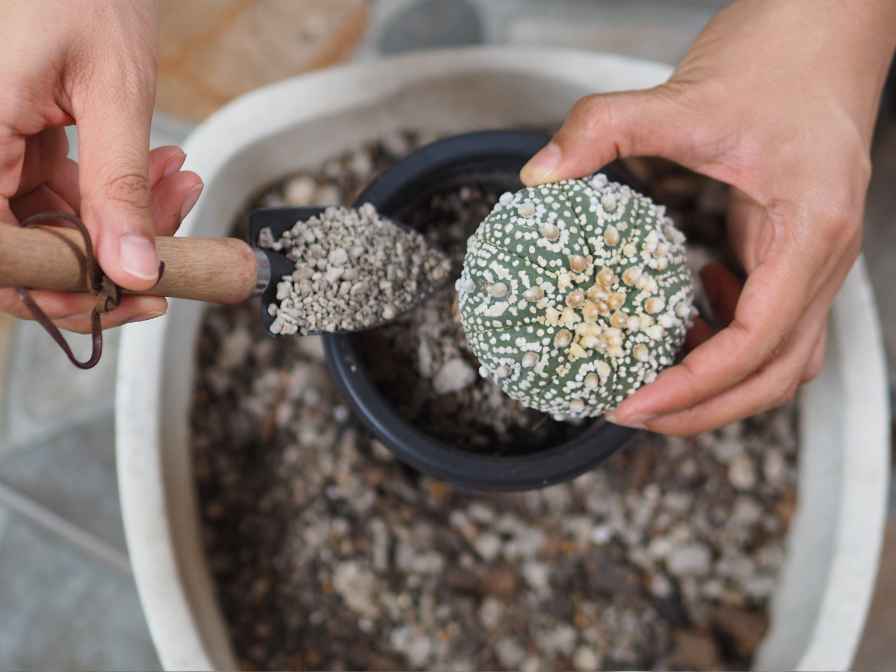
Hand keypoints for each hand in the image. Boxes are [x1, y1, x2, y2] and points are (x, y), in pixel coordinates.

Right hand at [0, 0, 202, 331]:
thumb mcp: (113, 94)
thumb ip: (119, 188)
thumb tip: (132, 270)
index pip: (1, 254)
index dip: (55, 290)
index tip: (123, 296)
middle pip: (32, 246)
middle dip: (112, 254)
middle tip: (171, 256)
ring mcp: (0, 149)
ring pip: (61, 223)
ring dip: (130, 218)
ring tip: (180, 184)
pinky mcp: (26, 143)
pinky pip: (71, 192)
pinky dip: (123, 190)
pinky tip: (165, 169)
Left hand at [521, 0, 895, 434]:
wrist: (827, 27)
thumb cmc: (778, 59)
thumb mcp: (680, 96)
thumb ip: (603, 130)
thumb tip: (540, 177)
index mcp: (811, 231)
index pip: (757, 343)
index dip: (693, 387)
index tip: (632, 403)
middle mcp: (825, 257)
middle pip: (776, 374)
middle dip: (703, 409)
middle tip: (630, 412)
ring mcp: (816, 257)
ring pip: (781, 358)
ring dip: (717, 384)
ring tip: (650, 380)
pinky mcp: (795, 247)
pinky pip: (771, 321)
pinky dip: (727, 338)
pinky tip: (687, 315)